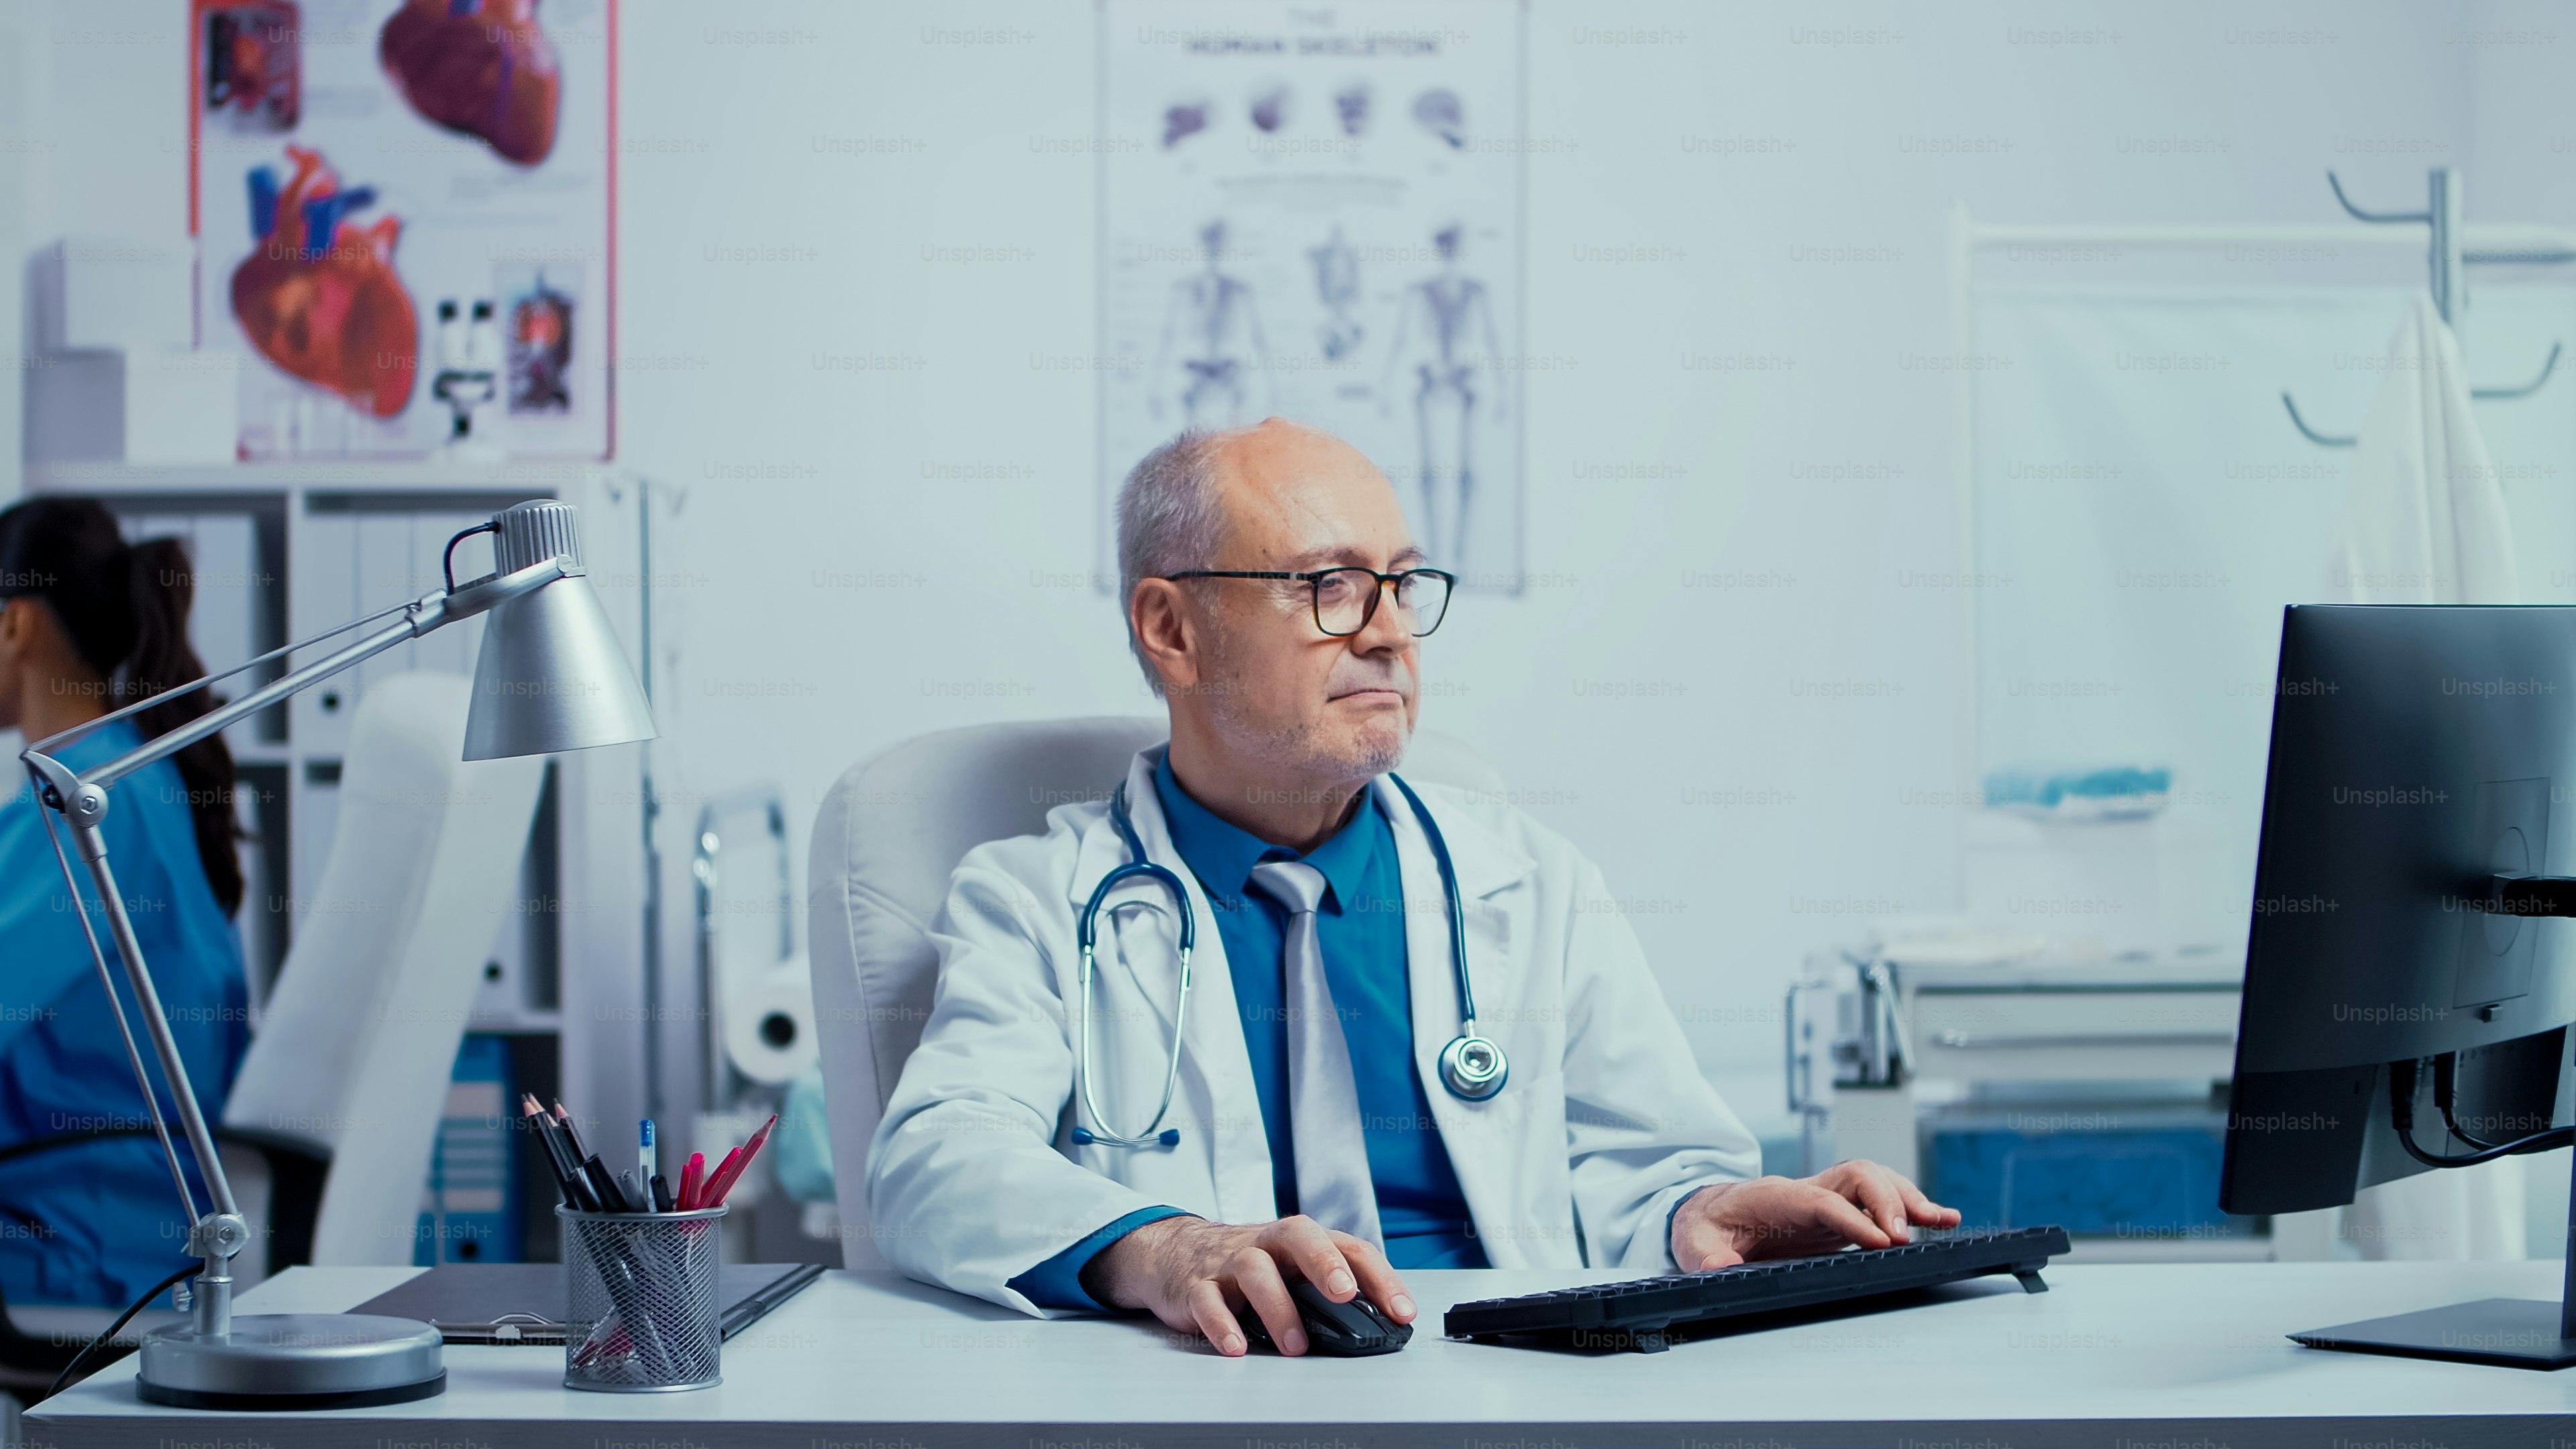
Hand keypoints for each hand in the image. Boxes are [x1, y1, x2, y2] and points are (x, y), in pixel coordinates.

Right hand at [1079, 1214, 1415, 1356]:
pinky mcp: (1197, 1286)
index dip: (1379, 1278)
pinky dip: (1223, 1324)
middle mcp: (1268, 1244)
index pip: (1349, 1248)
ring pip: (1255, 1271)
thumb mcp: (1292, 1268)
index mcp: (1301, 1239)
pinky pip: (1208, 1301)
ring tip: (1295, 1346)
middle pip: (1300, 1238)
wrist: (1176, 1252)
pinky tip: (1237, 1347)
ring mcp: (1230, 1262)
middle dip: (1325, 1264)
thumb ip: (1328, 1291)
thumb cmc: (1248, 1262)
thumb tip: (1378, 1327)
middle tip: (1345, 1295)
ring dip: (1278, 1308)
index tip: (1401, 1311)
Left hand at [1669, 1160, 1959, 1270]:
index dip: (1852, 1219)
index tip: (1880, 1241)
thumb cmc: (1706, 1226)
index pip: (1822, 1201)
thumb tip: (1721, 1267)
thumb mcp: (1694, 1243)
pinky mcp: (1841, 1212)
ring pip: (1875, 1182)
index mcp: (1777, 1197)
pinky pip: (1880, 1201)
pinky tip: (1942, 1220)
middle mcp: (1809, 1190)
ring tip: (1943, 1221)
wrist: (1710, 1211)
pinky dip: (1912, 1206)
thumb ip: (1706, 1256)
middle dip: (1887, 1201)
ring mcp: (1828, 1198)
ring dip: (1910, 1198)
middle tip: (1906, 1237)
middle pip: (1857, 1178)